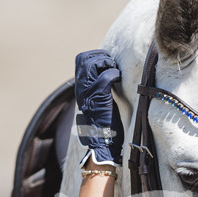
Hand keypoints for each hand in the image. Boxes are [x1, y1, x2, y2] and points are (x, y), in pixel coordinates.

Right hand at [75, 50, 123, 166]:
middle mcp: (81, 87)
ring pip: (92, 64)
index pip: (80, 59)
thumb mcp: (97, 100)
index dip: (94, 55)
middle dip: (100, 56)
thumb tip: (108, 74)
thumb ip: (98, 86)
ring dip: (106, 63)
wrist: (101, 141)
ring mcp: (88, 91)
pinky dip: (114, 74)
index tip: (107, 61)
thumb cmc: (104, 123)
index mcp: (80, 86)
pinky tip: (118, 79)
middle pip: (84, 58)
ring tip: (114, 71)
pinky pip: (106, 76)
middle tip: (111, 64)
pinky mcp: (99, 96)